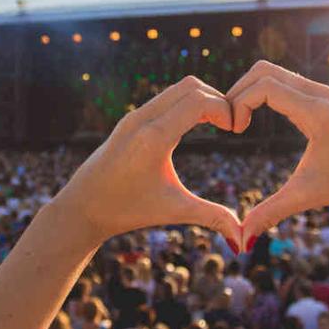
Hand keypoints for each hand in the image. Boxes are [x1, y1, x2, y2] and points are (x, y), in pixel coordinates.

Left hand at [51, 76, 243, 250]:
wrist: (83, 207)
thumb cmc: (127, 210)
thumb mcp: (174, 210)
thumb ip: (212, 218)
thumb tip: (245, 242)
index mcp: (154, 137)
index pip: (198, 101)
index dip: (225, 109)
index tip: (236, 131)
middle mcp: (142, 119)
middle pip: (191, 86)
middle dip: (217, 99)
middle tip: (231, 125)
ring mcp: (134, 116)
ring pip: (177, 88)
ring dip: (202, 99)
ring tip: (218, 125)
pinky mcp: (130, 119)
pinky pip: (165, 98)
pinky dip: (186, 103)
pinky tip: (196, 126)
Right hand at [225, 61, 328, 246]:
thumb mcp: (306, 196)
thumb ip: (271, 213)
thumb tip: (241, 240)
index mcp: (315, 112)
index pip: (264, 86)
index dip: (239, 102)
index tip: (233, 130)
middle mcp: (317, 93)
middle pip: (263, 70)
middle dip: (238, 91)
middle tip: (229, 122)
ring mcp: (319, 91)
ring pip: (272, 72)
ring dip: (249, 90)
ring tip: (238, 120)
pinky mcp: (319, 96)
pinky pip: (282, 80)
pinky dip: (262, 91)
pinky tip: (254, 117)